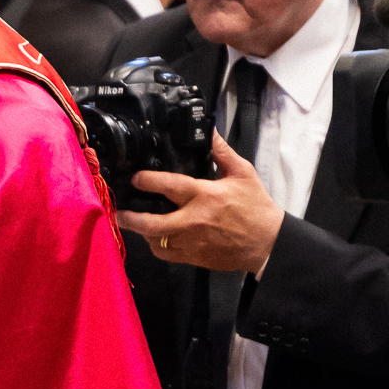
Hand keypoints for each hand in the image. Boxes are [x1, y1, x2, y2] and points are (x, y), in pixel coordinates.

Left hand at [117, 132, 284, 273]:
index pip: (169, 185)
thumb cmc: (256, 207)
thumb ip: (222, 153)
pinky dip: (156, 246)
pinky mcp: (194, 257)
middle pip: (152, 222)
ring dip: (143, 232)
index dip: (147, 181)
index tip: (136, 178)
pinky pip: (166, 254)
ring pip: (156, 240)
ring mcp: (192, 242)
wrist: (268, 243)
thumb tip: (210, 131)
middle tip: (120, 211)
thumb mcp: (243, 174)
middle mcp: (194, 220)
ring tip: (135, 223)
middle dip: (131, 218)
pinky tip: (155, 237)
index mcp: (205, 196)